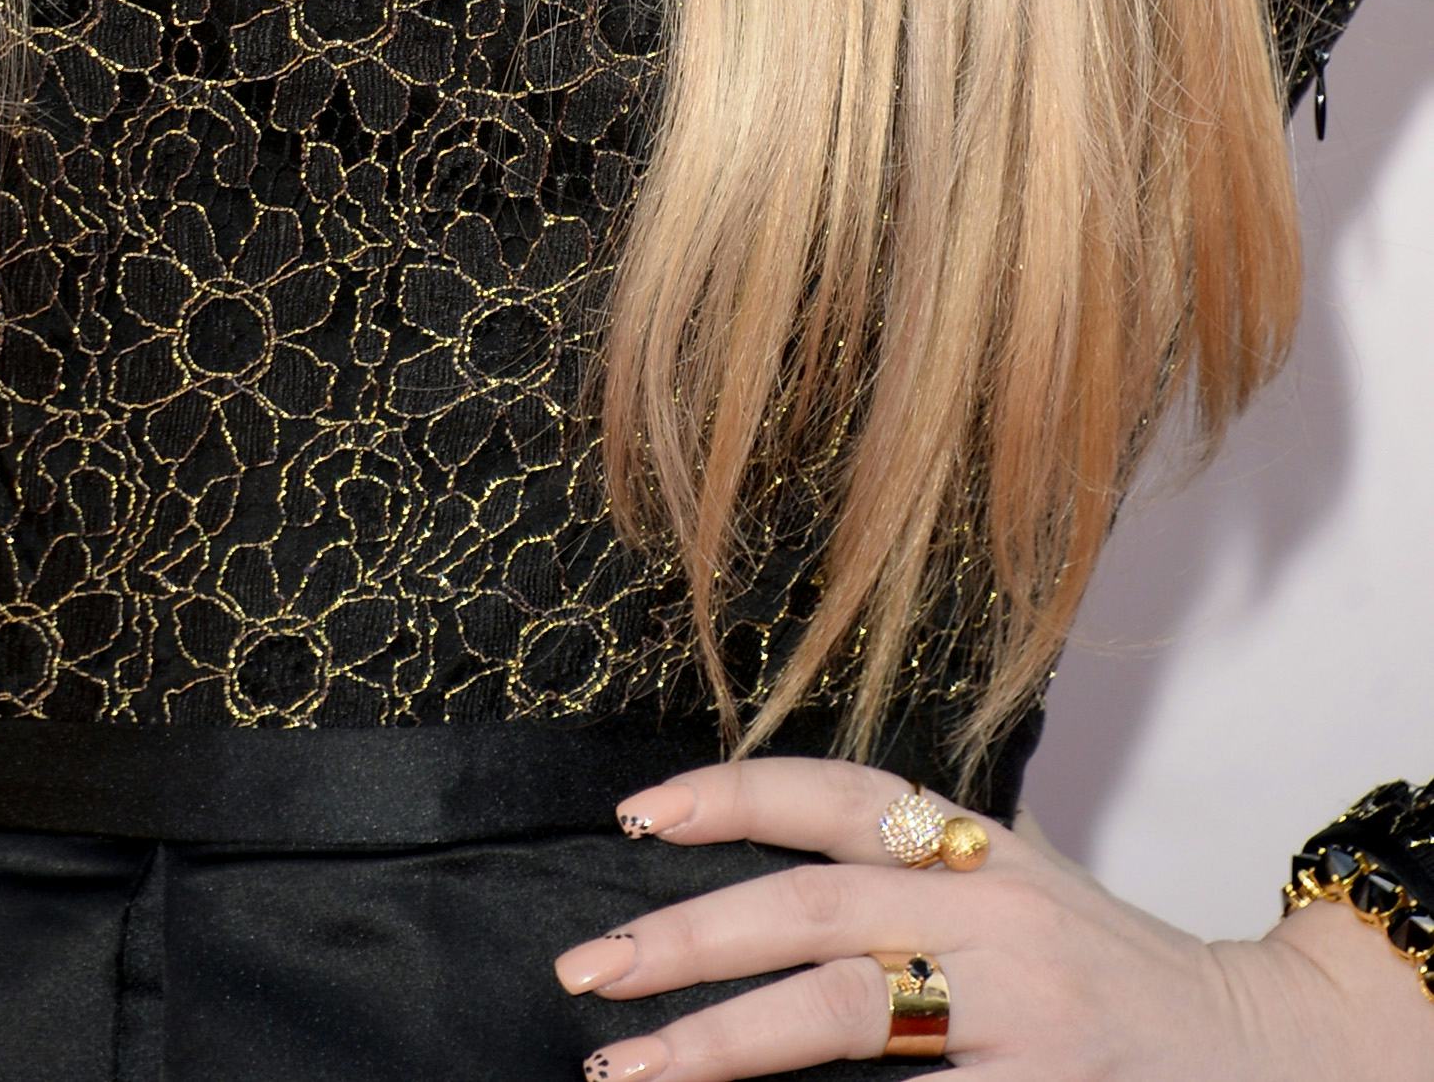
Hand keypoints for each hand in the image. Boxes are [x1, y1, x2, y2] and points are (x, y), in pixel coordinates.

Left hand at [550, 754, 1433, 1076]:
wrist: (1263, 1047)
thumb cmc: (1105, 978)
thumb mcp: (1008, 895)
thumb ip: (901, 884)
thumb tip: (744, 905)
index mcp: (975, 849)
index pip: (831, 795)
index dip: (729, 795)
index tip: (634, 814)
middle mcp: (991, 914)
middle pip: (811, 912)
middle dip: (687, 939)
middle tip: (587, 971)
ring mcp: (1018, 1015)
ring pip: (844, 1013)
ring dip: (723, 1041)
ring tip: (629, 1066)